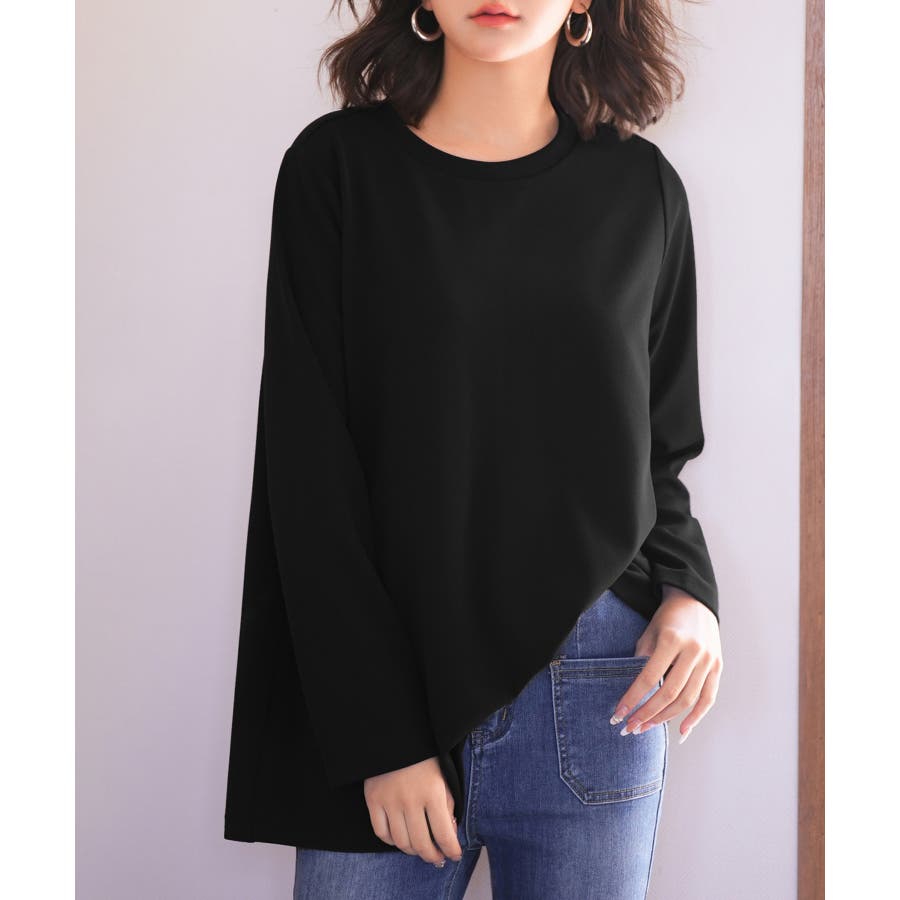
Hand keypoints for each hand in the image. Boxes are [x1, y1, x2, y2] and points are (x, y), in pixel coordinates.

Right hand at [364, 755, 462, 865]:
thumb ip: (448, 806)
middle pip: (421, 843)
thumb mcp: (444, 778)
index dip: (451, 850)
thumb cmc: (426, 757)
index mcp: (432, 792)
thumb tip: (448, 835)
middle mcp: (410, 800)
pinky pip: (381, 832)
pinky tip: (400, 838)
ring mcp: (389, 800)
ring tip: (420, 849)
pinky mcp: (373, 799)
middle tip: (438, 858)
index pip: (444, 834)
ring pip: (401, 842)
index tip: (454, 855)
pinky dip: (391, 841)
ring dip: (412, 851)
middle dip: (433, 856)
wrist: (398, 735)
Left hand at [610, 585, 722, 743]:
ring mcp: (709, 661)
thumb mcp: (649, 632)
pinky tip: (681, 731)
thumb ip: (642, 659)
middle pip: (669, 693)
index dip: (633, 698)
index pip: (649, 677)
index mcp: (673, 640)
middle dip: (647, 713)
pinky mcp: (718, 667)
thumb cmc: (667, 618)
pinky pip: (708, 698)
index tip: (618, 714)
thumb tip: (634, 692)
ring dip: (665, 718)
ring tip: (647, 727)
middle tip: (630, 727)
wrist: (695, 601)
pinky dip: (696, 717)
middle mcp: (693, 652)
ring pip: (687, 699)